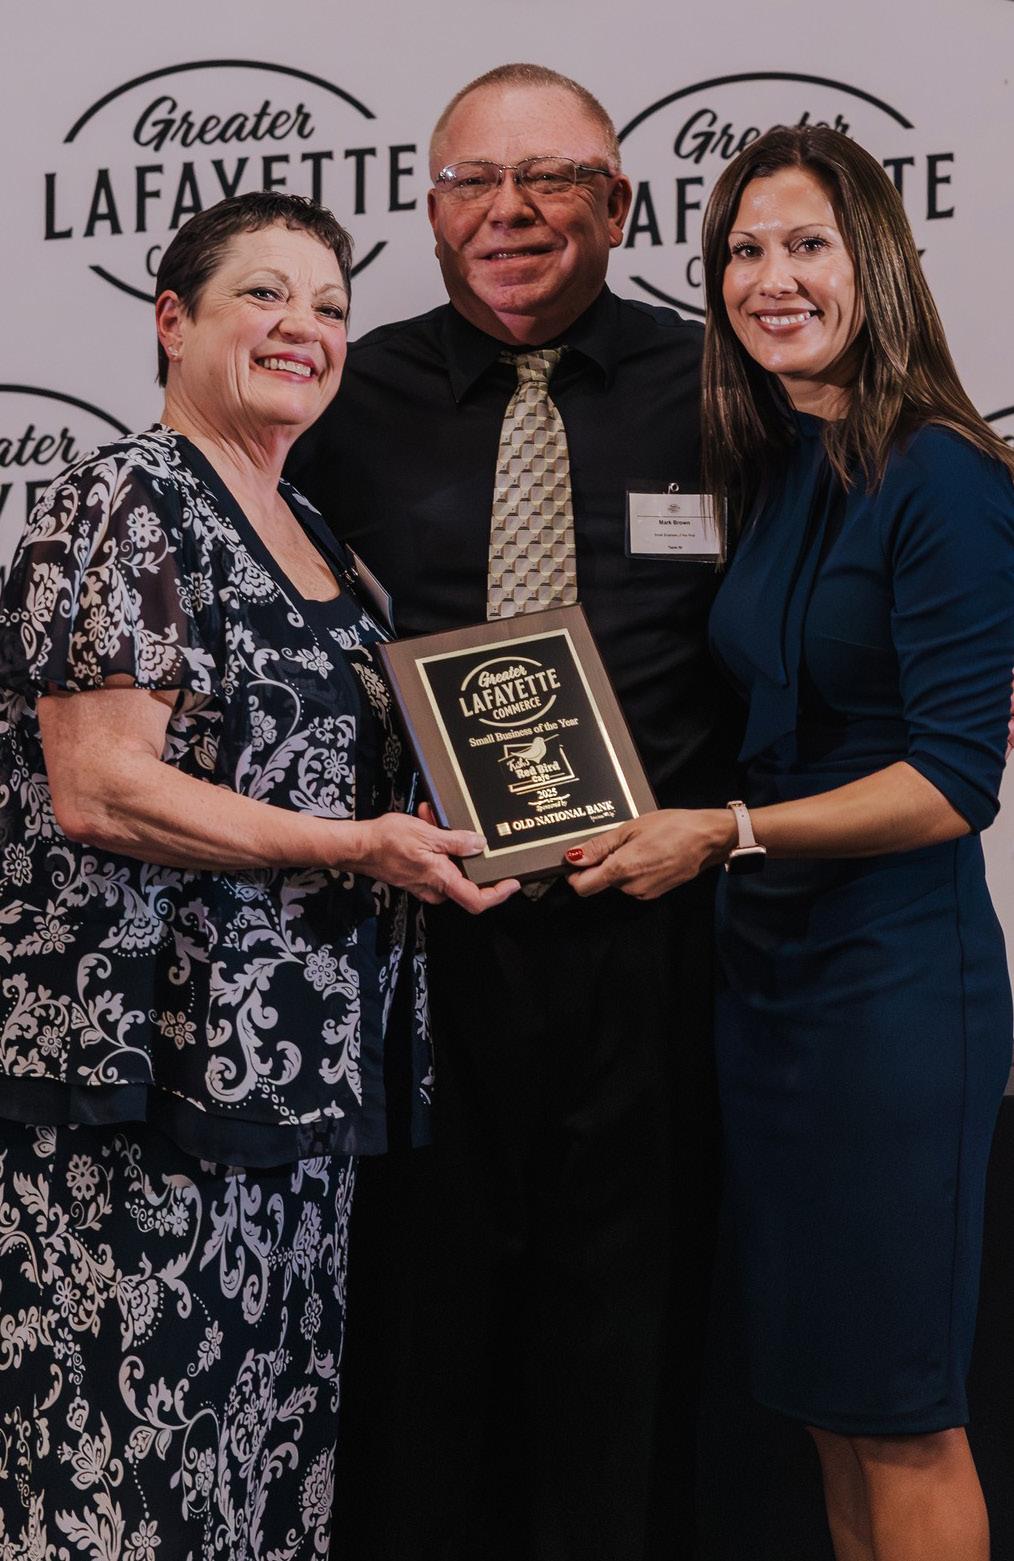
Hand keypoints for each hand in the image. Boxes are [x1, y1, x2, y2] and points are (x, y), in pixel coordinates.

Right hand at [349, 807, 519, 913]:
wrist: (357, 847)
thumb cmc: (387, 841)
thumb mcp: (428, 835)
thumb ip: (457, 842)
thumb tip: (480, 845)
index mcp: (441, 880)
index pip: (477, 900)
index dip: (498, 895)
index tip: (513, 883)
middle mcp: (434, 888)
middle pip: (466, 880)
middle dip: (467, 852)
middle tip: (465, 829)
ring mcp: (424, 884)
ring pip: (448, 867)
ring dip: (447, 842)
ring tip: (434, 818)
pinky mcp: (415, 877)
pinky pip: (434, 863)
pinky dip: (434, 844)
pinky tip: (424, 822)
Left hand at [564, 808, 734, 899]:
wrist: (707, 839)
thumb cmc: (672, 827)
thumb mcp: (630, 829)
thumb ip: (599, 846)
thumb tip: (573, 857)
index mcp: (621, 869)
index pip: (582, 886)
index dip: (575, 873)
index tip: (579, 859)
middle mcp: (631, 887)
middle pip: (600, 882)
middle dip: (602, 865)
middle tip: (619, 842)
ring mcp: (644, 892)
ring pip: (617, 883)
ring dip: (619, 867)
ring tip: (638, 846)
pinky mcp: (655, 893)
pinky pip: (633, 884)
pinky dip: (634, 872)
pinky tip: (648, 854)